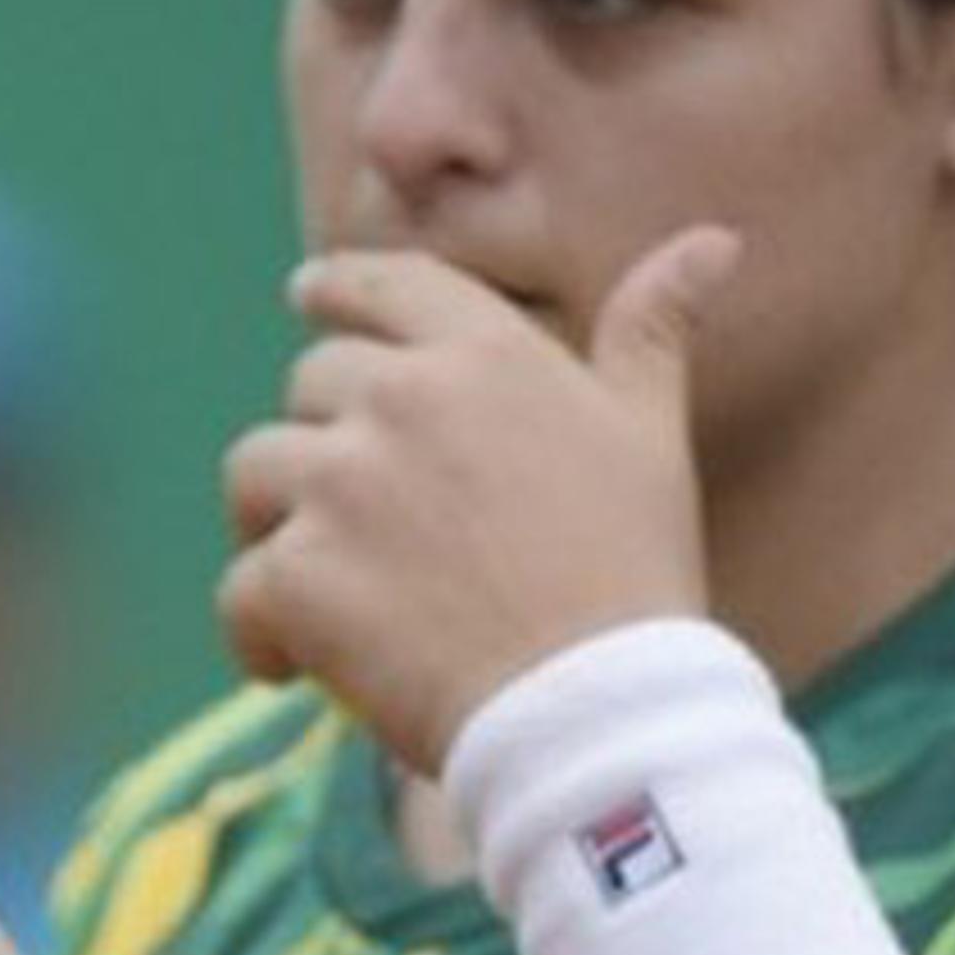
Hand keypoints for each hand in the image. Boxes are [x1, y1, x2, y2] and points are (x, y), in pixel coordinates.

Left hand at [216, 226, 739, 774]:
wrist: (601, 714)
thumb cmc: (634, 575)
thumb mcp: (651, 438)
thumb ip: (653, 332)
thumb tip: (713, 240)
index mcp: (486, 355)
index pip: (385, 285)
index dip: (338, 287)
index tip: (307, 294)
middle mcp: (404, 399)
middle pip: (311, 385)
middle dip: (326, 444)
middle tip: (367, 523)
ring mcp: (343, 484)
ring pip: (255, 473)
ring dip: (277, 527)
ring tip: (326, 589)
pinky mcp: (300, 573)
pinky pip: (241, 586)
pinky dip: (258, 629)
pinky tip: (293, 666)